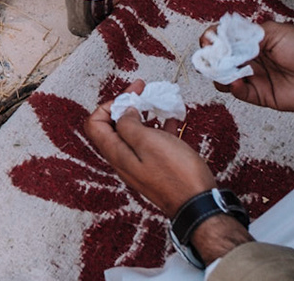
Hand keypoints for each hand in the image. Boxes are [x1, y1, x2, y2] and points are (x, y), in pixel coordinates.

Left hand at [83, 85, 254, 266]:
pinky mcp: (157, 168)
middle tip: (143, 90)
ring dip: (145, 114)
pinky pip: (153, 143)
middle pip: (114, 126)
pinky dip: (159, 128)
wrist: (198, 204)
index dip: (108, 106)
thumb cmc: (174, 173)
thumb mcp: (147, 142)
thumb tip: (123, 114)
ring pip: (135, 133)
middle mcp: (125, 160)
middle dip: (127, 105)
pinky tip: (173, 119)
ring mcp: (141, 164)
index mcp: (117, 153)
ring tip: (159, 101)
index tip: (129, 97)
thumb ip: (128, 124)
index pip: (95, 124)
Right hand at [213, 23, 293, 119]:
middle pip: (220, 58)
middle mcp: (251, 58)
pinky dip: (233, 88)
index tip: (209, 42)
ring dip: (219, 74)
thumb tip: (222, 38)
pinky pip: (240, 93)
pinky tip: (235, 82)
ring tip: (223, 71)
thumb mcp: (275, 33)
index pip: (224, 38)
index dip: (213, 39)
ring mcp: (255, 77)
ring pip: (225, 77)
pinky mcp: (261, 96)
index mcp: (253, 39)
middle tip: (210, 58)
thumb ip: (247, 35)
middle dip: (211, 58)